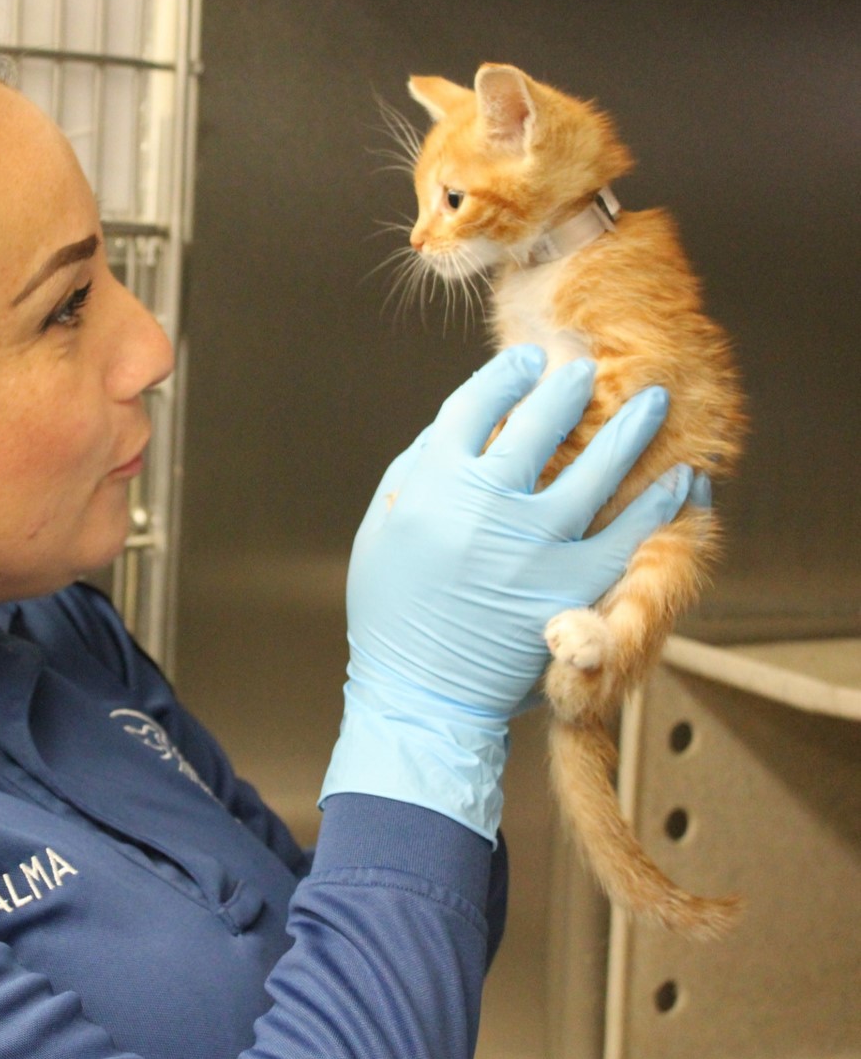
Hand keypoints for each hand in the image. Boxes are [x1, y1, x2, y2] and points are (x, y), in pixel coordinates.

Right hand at [320, 344, 698, 838]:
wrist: (421, 694)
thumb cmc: (392, 613)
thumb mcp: (379, 531)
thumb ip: (414, 472)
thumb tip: (459, 424)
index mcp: (432, 485)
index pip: (475, 407)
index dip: (504, 376)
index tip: (525, 364)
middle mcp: (485, 504)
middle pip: (539, 422)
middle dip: (566, 387)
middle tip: (585, 372)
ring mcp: (535, 543)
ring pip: (597, 467)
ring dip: (629, 428)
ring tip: (651, 402)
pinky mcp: (573, 585)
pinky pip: (629, 534)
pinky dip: (658, 503)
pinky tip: (678, 480)